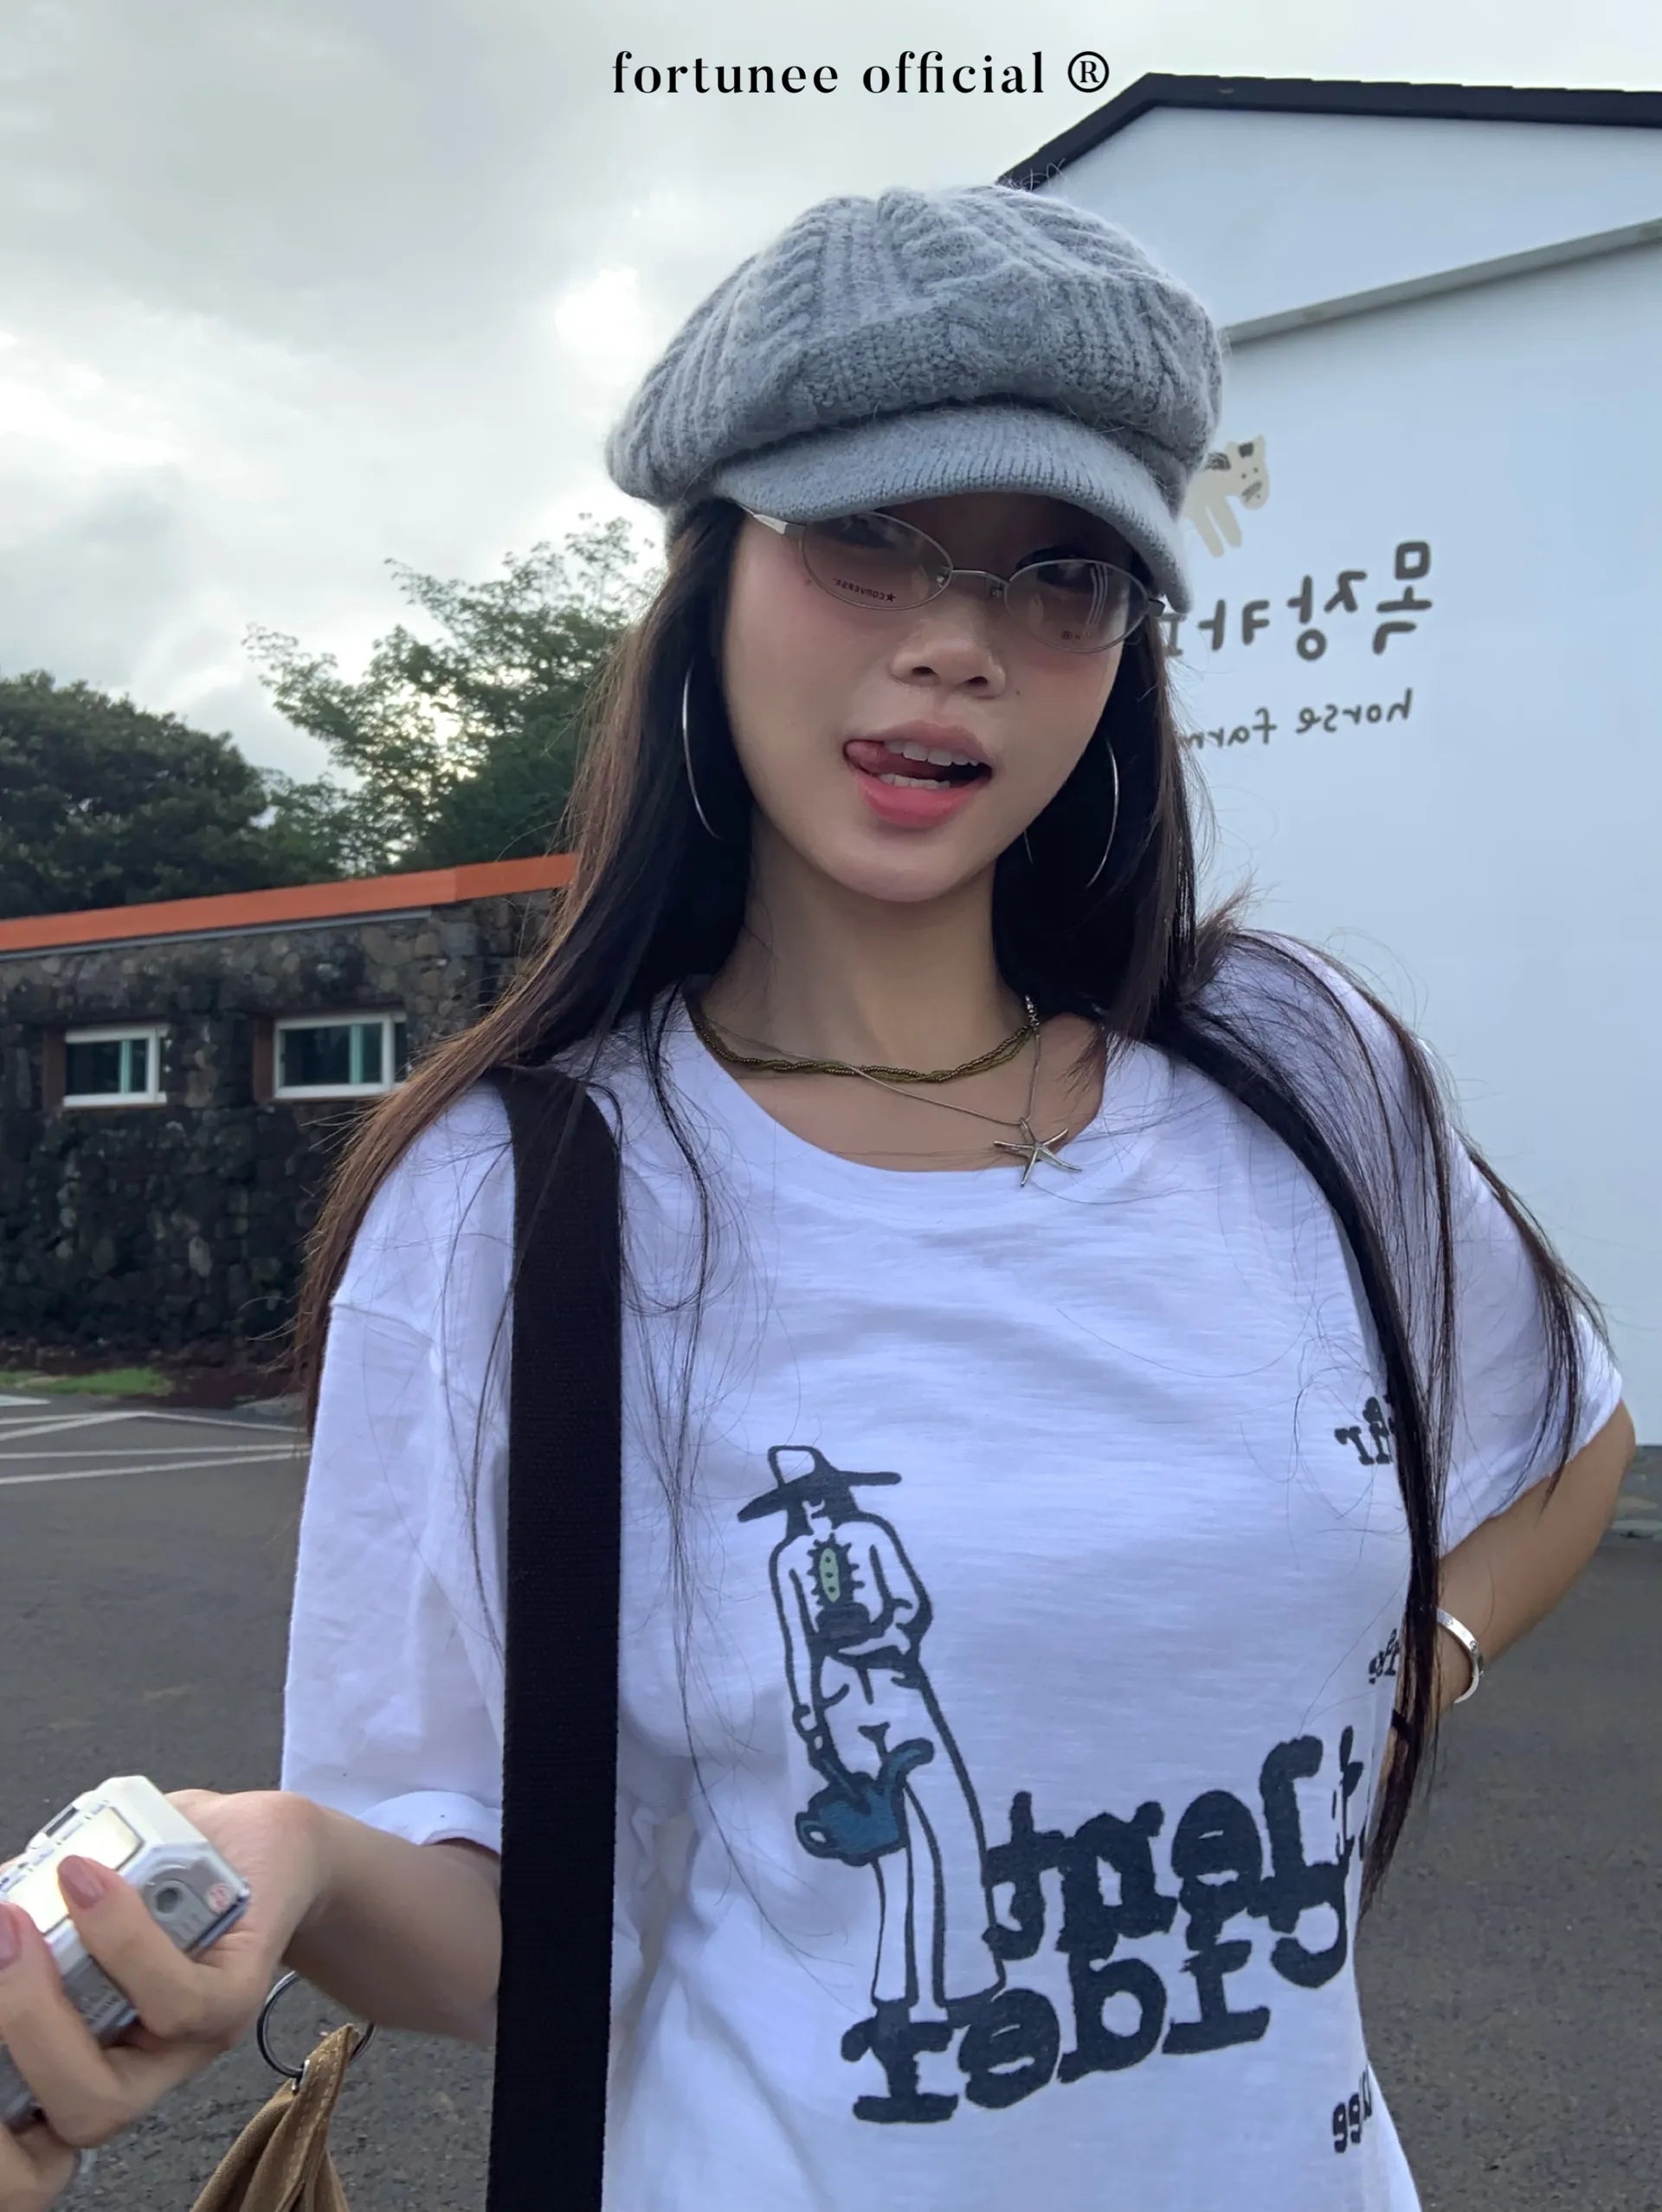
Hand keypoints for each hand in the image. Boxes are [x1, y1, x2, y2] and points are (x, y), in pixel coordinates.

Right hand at [0, 1788, 326, 2208]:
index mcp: (78, 2058)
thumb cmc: (162, 1869)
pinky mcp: (234, 2002)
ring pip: (104, 2095)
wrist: (261, 1842)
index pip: (26, 2153)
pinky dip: (123, 1945)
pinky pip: (176, 2004)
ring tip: (15, 1919)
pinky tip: (89, 1881)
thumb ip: (38, 1914)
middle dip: (6, 2040)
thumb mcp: (78, 1895)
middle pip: (55, 2126)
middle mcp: (129, 2073)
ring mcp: (185, 2049)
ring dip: (39, 2008)